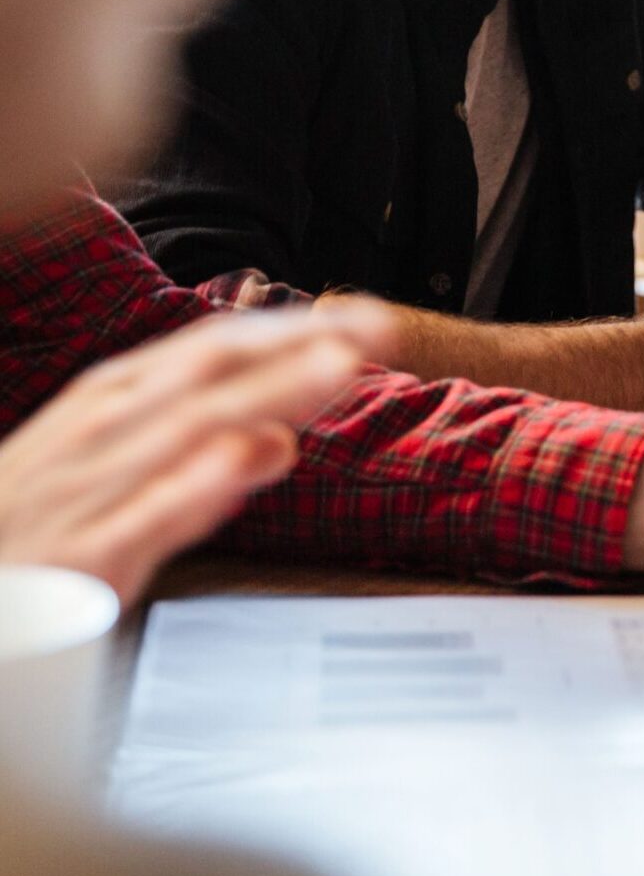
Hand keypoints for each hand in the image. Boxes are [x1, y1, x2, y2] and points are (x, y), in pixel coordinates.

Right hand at [0, 303, 390, 605]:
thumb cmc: (34, 531)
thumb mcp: (116, 480)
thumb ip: (203, 462)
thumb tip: (281, 439)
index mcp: (113, 405)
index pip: (213, 350)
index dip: (293, 330)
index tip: (367, 319)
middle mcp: (103, 432)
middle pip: (211, 373)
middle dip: (297, 344)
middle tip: (378, 328)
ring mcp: (89, 490)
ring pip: (192, 428)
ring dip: (270, 391)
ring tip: (339, 364)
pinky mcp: (77, 556)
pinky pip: (143, 512)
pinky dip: (196, 480)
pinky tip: (249, 454)